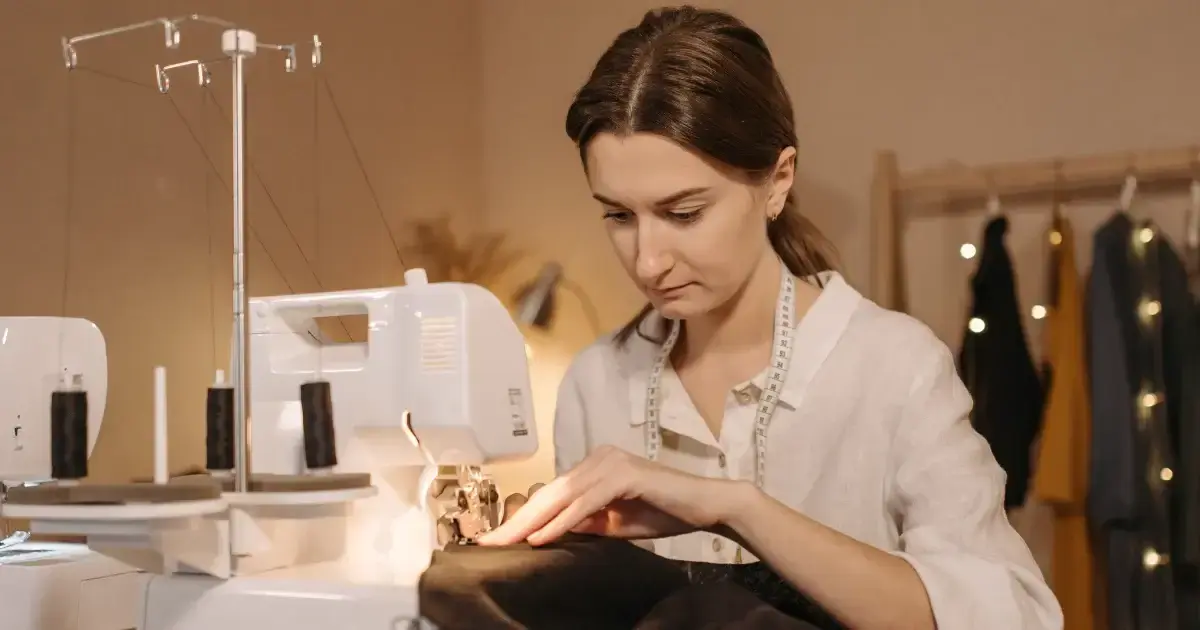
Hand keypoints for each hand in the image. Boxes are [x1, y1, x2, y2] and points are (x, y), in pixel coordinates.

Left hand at [477, 445, 742, 546]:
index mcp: (594, 467)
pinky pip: (585, 502)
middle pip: (548, 494)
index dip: (521, 519)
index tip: (496, 540)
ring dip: (531, 522)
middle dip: (516, 520)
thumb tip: (550, 532)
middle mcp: (598, 458)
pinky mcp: (624, 474)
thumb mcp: (614, 523)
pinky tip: (542, 537)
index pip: (551, 496)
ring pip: (561, 497)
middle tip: (488, 543)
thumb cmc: (663, 512)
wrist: (704, 506)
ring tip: (506, 542)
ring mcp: (610, 463)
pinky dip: (562, 521)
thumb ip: (585, 522)